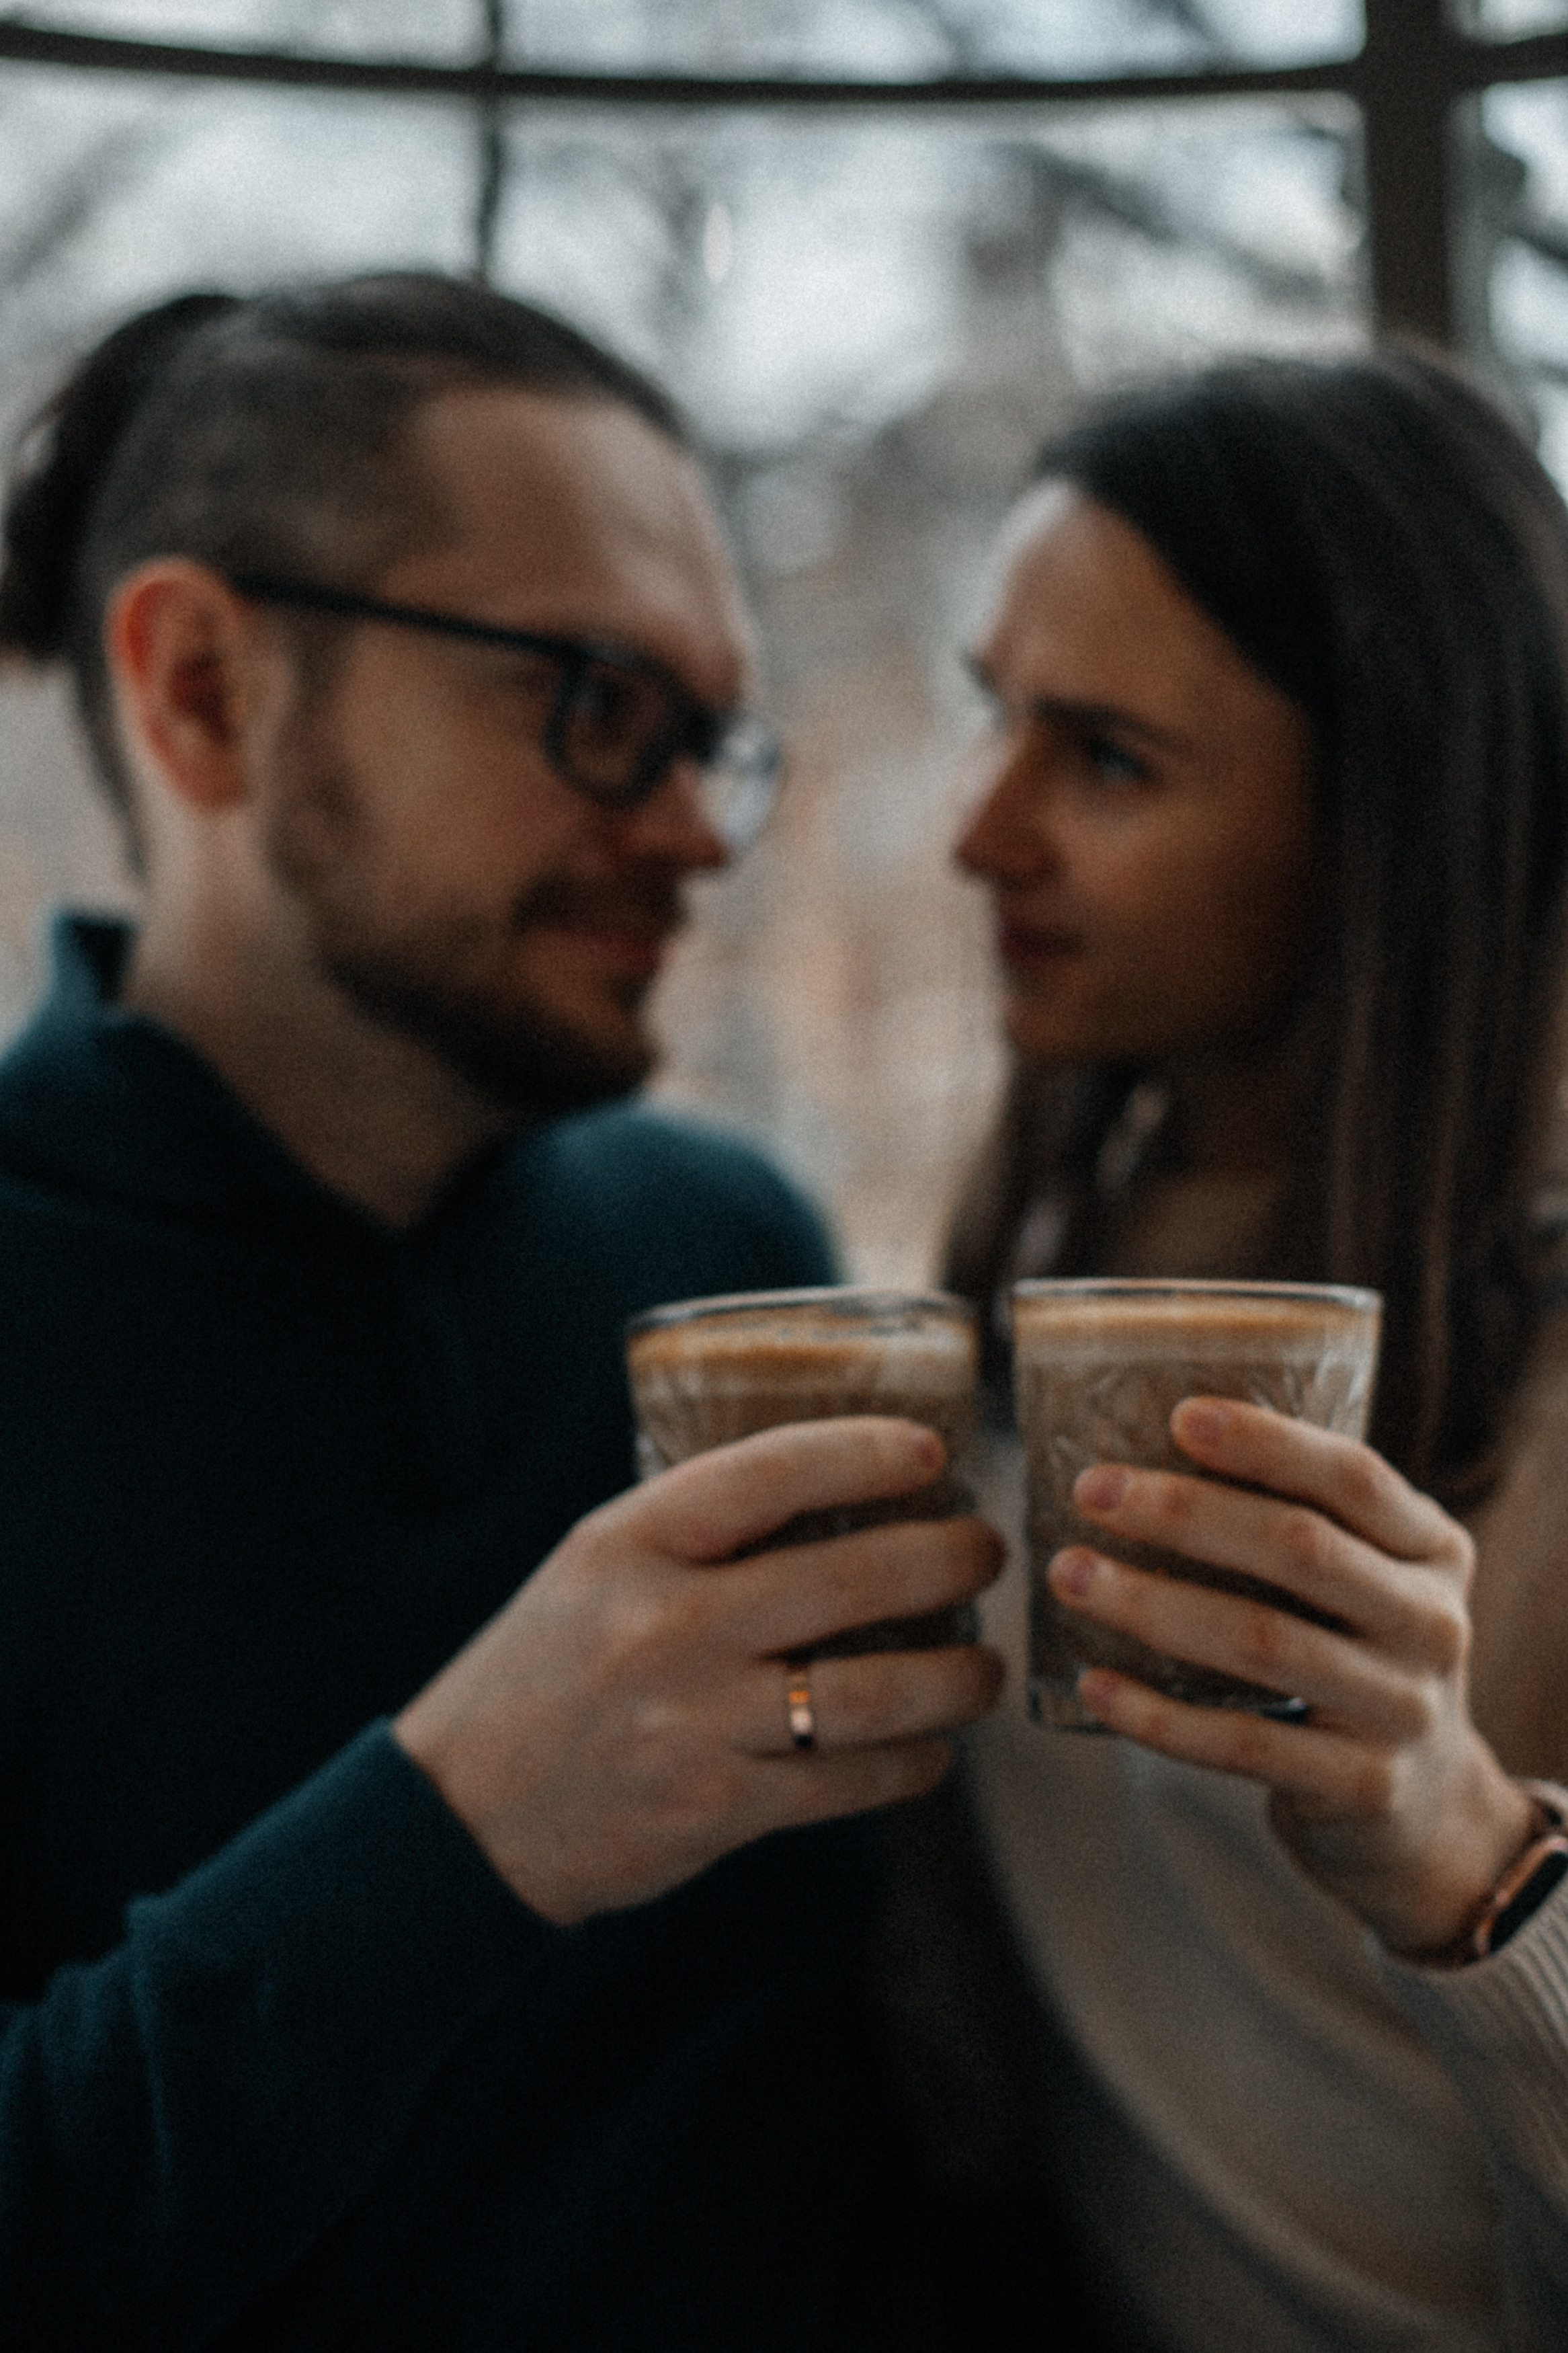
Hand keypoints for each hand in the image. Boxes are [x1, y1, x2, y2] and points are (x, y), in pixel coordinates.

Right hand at [395, 1417, 1003, 1925]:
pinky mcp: (715, 1809)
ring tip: (985, 1665)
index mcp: (629, 1543)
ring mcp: (692, 1721)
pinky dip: (909, 1765)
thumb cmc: (547, 1671)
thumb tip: (838, 1484)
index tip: (932, 1449)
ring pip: (871, 1692)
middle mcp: (664, 1624)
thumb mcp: (597, 1566)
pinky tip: (934, 1752)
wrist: (462, 1815)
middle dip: (946, 1559)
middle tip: (988, 1552)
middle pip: (848, 1578)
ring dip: (955, 1677)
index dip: (863, 1451)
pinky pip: (847, 1783)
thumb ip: (696, 1529)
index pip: (768, 1473)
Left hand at [1048, 1398, 1534, 1956]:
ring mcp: (1403, 1709)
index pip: (1353, 1478)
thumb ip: (1302, 1524)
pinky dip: (1158, 1714)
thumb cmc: (1357, 1657)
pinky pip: (1242, 1742)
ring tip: (1068, 1574)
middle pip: (1299, 1548)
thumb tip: (1142, 1452)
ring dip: (1152, 1604)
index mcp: (1431, 1549)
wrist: (1426, 1808)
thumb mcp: (1365, 1583)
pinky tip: (1093, 1682)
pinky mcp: (1362, 1784)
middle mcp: (1431, 1622)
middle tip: (1090, 1490)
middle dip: (1185, 1514)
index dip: (1267, 1443)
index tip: (1177, 1417)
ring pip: (1261, 1641)